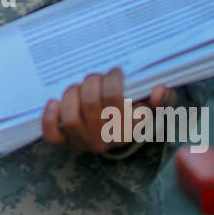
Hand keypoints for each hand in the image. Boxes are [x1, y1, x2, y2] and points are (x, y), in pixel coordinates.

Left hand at [41, 67, 177, 153]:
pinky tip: (54, 102)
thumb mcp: (159, 107)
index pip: (114, 99)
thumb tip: (158, 90)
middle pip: (90, 103)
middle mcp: (104, 139)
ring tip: (79, 86)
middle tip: (96, 76)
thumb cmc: (140, 113)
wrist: (123, 134)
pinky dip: (49, 117)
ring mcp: (84, 142)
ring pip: (70, 116)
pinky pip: (52, 134)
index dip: (112, 79)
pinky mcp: (67, 142)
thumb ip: (164, 99)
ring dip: (72, 94)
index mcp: (127, 129)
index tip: (115, 72)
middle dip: (92, 81)